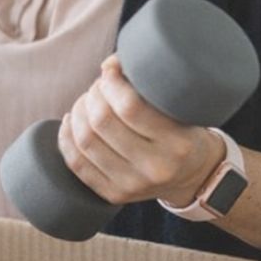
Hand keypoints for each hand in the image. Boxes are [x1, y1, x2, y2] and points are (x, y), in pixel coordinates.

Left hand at [56, 54, 224, 207]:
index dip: (111, 82)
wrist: (194, 177)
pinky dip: (66, 137)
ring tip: (86, 100)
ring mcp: (132, 186)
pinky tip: (71, 121)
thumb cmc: (185, 131)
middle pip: (102, 122)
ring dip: (78, 111)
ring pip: (85, 141)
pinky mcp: (113, 195)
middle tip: (99, 85)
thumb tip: (108, 64)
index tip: (110, 69)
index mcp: (177, 143)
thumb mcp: (183, 108)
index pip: (130, 107)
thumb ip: (151, 85)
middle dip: (93, 94)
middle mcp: (155, 168)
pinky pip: (77, 164)